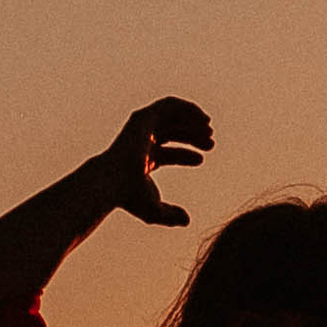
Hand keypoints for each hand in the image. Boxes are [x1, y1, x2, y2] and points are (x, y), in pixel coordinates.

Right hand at [100, 98, 211, 229]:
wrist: (114, 182)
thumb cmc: (131, 198)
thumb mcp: (154, 211)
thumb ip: (171, 216)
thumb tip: (188, 221)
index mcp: (144, 160)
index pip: (169, 154)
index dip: (187, 155)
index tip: (203, 158)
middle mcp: (143, 142)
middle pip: (173, 135)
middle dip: (194, 137)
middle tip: (211, 144)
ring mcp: (142, 128)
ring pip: (172, 118)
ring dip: (192, 121)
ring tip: (209, 129)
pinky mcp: (143, 117)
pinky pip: (170, 105)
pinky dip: (187, 109)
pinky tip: (202, 118)